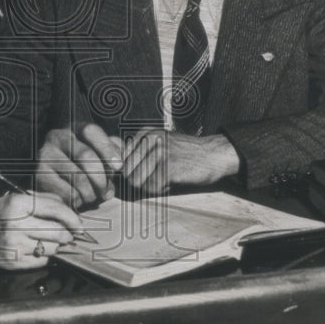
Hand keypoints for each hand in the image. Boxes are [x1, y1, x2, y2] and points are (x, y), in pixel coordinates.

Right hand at [0, 191, 83, 269]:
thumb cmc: (1, 213)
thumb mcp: (20, 198)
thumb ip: (47, 201)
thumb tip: (72, 215)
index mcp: (17, 204)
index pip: (54, 210)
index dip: (72, 218)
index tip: (79, 224)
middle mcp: (14, 225)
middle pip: (57, 232)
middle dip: (68, 234)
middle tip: (69, 234)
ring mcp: (13, 246)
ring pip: (52, 248)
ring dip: (57, 245)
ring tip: (50, 240)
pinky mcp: (13, 263)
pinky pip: (42, 261)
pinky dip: (46, 255)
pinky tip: (39, 248)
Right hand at [36, 124, 122, 208]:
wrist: (47, 177)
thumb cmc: (79, 164)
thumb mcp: (96, 151)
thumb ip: (112, 151)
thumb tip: (120, 164)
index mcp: (73, 128)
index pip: (91, 131)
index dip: (107, 148)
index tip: (119, 167)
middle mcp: (57, 137)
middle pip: (86, 155)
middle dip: (102, 178)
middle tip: (107, 192)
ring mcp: (45, 156)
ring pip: (78, 178)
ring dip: (91, 193)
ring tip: (92, 197)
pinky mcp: (39, 176)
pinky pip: (67, 192)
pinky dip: (78, 201)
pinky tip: (78, 200)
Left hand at [121, 128, 239, 195]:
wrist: (214, 155)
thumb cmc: (185, 154)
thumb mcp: (159, 144)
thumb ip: (136, 150)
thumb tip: (111, 157)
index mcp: (145, 133)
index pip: (121, 160)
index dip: (130, 172)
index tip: (145, 172)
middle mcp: (149, 139)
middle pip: (127, 173)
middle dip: (139, 181)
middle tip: (157, 178)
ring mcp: (159, 152)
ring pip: (137, 182)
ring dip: (150, 186)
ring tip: (165, 178)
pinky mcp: (169, 167)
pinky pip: (152, 188)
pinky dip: (161, 190)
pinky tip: (173, 181)